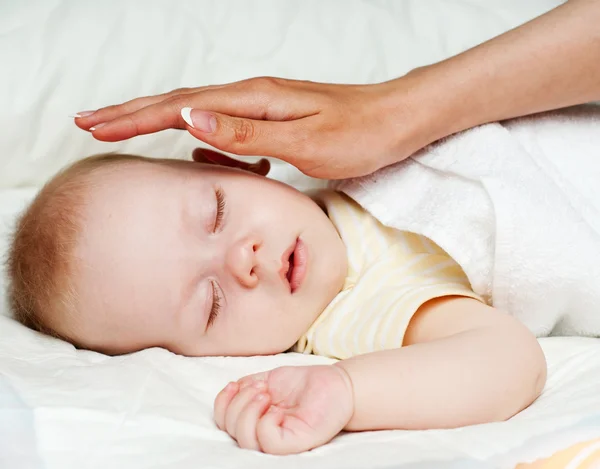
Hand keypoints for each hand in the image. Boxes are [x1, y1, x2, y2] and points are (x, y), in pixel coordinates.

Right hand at [74, 75, 434, 178]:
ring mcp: (261, 105)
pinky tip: (188, 140)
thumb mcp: (304, 140)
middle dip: (130, 113)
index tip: (95, 126)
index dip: (134, 118)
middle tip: (88, 120)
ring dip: (155, 118)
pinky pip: (220, 123)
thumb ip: (246, 132)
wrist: (397, 120)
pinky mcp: (272, 118)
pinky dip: (192, 130)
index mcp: (253, 100)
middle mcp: (252, 96)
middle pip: (178, 101)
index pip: (178, 107)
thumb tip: (190, 117)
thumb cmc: (359, 134)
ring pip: (196, 109)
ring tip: (122, 125)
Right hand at [213, 365, 353, 453]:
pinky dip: (265, 422)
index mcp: (254, 418)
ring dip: (248, 410)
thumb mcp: (269, 378)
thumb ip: (247, 385)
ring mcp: (278, 440)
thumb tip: (230, 390)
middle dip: (237, 403)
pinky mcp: (294, 444)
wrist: (336, 384)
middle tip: (261, 387)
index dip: (222, 403)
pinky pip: (267, 442)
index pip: (223, 421)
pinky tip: (276, 409)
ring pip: (245, 440)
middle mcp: (262, 433)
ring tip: (266, 393)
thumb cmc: (305, 383)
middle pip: (229, 430)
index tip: (235, 384)